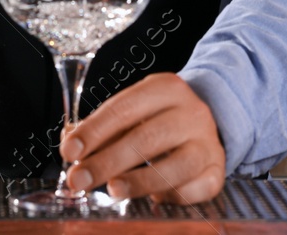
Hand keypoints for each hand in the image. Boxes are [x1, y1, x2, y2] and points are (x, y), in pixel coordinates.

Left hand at [58, 72, 225, 205]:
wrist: (207, 122)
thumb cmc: (161, 118)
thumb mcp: (135, 109)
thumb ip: (102, 126)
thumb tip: (70, 142)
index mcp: (165, 88)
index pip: (123, 109)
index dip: (93, 131)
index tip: (69, 151)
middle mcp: (191, 112)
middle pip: (146, 138)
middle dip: (107, 161)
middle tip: (79, 179)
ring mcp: (207, 142)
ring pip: (174, 166)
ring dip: (138, 181)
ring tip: (112, 190)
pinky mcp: (218, 171)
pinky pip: (194, 189)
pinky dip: (172, 197)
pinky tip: (154, 198)